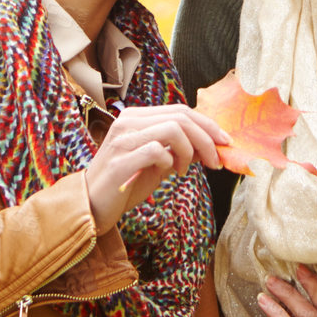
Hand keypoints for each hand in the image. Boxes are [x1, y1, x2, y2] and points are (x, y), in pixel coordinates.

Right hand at [84, 104, 230, 235]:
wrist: (92, 207)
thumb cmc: (126, 183)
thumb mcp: (159, 163)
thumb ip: (181, 150)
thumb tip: (212, 145)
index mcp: (137, 117)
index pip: (181, 110)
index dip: (207, 124)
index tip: (225, 142)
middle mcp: (128, 122)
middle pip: (181, 117)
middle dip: (206, 138)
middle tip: (216, 161)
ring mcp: (122, 139)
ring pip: (172, 129)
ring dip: (189, 151)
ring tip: (184, 170)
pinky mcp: (119, 161)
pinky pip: (156, 151)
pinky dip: (170, 162)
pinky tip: (168, 173)